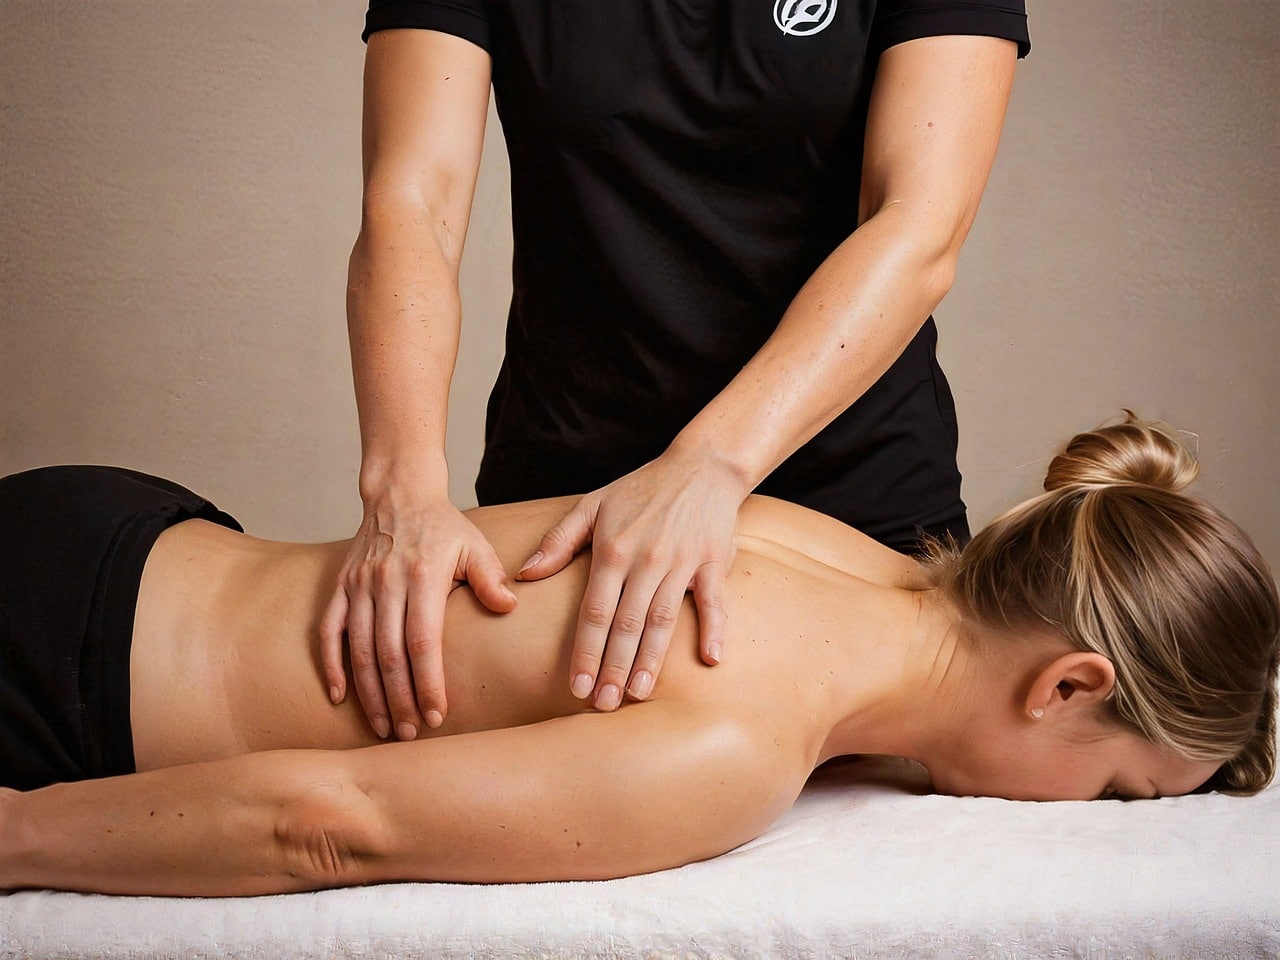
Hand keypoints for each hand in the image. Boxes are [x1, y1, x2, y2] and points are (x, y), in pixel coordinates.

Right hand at [320, 493, 515, 739]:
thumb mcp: (475, 545)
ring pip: (360, 650)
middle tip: (410, 734)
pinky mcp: (340, 587)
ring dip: (370, 693)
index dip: (428, 682)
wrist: (399, 494)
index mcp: (422, 575)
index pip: (423, 642)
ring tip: (385, 726)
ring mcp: (358, 586)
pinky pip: (329, 632)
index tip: (436, 714)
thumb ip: (490, 577)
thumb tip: (508, 606)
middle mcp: (386, 583)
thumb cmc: (443, 527)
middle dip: (400, 699)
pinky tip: (340, 696)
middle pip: (389, 654)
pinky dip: (332, 665)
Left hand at [516, 450, 745, 710]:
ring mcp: (682, 563)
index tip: (576, 686)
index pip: (594, 612)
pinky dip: (714, 629)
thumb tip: (524, 574)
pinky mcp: (714, 563)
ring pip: (663, 620)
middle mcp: (647, 560)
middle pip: (626, 624)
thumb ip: (558, 541)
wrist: (701, 467)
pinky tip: (710, 659)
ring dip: (651, 660)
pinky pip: (715, 602)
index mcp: (613, 550)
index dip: (584, 652)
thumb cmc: (642, 489)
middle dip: (612, 667)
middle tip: (602, 704)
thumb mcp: (592, 505)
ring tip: (638, 694)